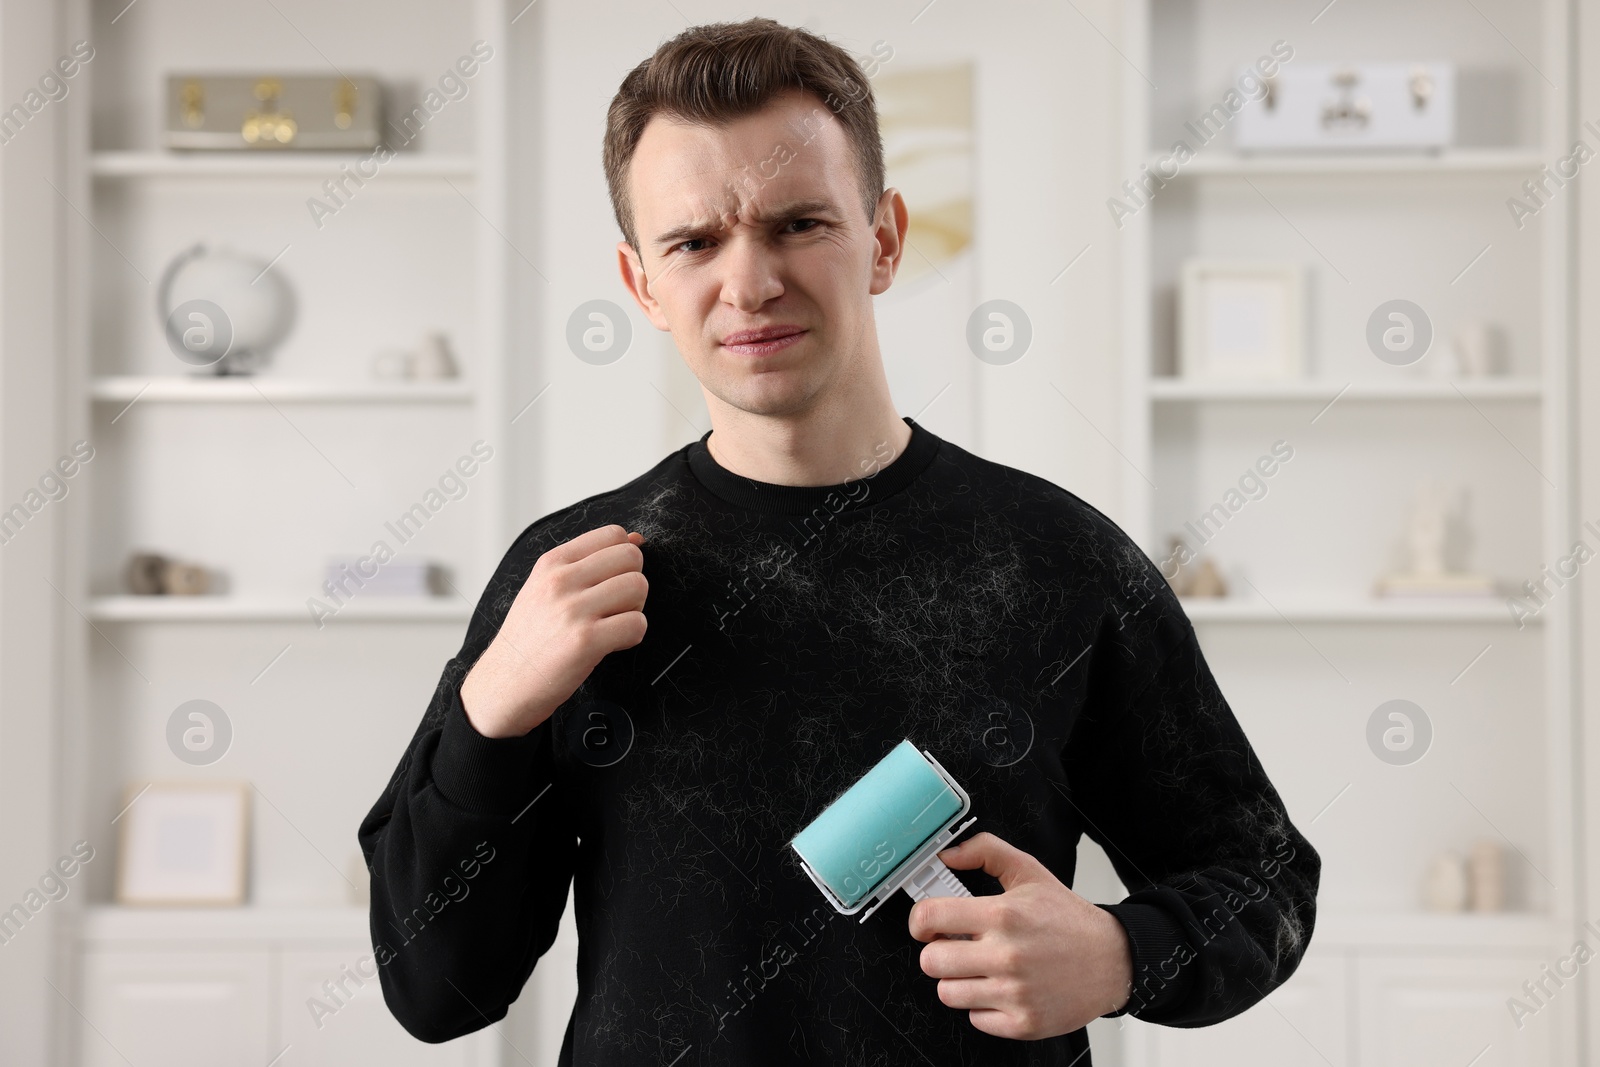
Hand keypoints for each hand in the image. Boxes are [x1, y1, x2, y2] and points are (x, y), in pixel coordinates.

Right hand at [459, 524, 648, 738]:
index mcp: (552, 563)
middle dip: (632, 583)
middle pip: (632, 558)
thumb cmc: (529, 639)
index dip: (624, 558)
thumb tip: (637, 538)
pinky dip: (632, 636)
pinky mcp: (585, 640)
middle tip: (615, 607)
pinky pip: (637, 624)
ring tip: (611, 625)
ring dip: (634, 609)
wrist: (504, 685)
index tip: (612, 581)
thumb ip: (588, 562)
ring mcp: (572, 610)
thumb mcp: (545, 588)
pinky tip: (611, 643)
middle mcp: (560, 580)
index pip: (613, 534)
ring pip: (638, 587)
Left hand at [908, 831, 1133, 1039]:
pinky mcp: (1023, 1023)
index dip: (919, 921)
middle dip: (937, 952)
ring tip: (981, 968)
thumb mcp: (1028, 871)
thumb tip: (947, 854)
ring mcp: (1014, 993)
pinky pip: (975, 1018)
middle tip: (955, 947)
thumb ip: (985, 852)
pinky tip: (1001, 988)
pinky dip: (983, 1006)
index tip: (925, 925)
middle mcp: (1006, 955)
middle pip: (930, 962)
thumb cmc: (1068, 918)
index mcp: (1003, 915)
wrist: (1112, 960)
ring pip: (948, 993)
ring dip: (958, 980)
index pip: (929, 918)